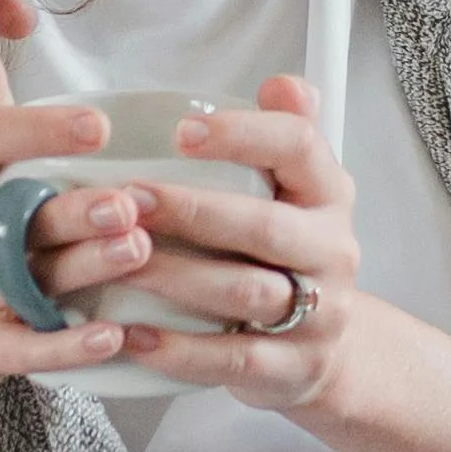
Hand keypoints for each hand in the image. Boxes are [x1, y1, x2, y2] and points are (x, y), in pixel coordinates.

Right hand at [0, 11, 155, 384]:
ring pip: (22, 282)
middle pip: (7, 220)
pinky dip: (67, 346)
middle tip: (131, 202)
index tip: (101, 124)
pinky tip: (115, 335)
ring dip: (84, 268)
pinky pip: (22, 350)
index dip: (39, 131)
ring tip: (140, 250)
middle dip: (71, 212)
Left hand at [100, 74, 371, 413]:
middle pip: (265, 227)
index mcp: (328, 194)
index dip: (243, 134)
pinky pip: (231, 359)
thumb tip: (282, 83)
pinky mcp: (292, 368)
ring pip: (245, 293)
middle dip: (192, 211)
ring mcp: (318, 314)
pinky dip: (179, 350)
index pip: (300, 146)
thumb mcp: (295, 191)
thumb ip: (282, 135)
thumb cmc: (287, 255)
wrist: (327, 350)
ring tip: (119, 262)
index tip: (181, 131)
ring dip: (175, 277)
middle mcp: (332, 250)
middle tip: (128, 199)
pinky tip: (132, 335)